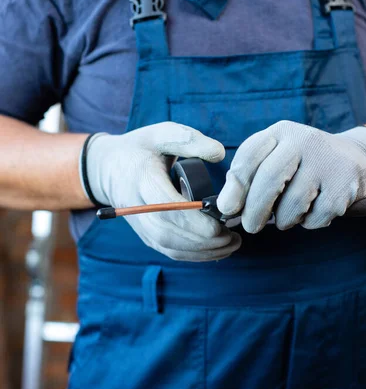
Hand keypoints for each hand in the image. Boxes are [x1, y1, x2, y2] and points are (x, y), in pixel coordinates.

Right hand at [85, 122, 240, 260]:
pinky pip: (170, 251)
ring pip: (170, 246)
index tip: (220, 218)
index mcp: (142, 179)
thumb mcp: (162, 134)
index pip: (165, 205)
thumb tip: (219, 153)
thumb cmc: (141, 148)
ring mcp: (140, 225)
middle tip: (234, 234)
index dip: (193, 217)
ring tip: (232, 243)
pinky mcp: (145, 235)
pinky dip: (195, 255)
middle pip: (168, 232)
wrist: (109, 168)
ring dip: (203, 250)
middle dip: (203, 238)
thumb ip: (189, 140)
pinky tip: (218, 249)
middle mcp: (136, 207)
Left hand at [217, 121, 365, 232]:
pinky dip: (308, 223)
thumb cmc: (298, 164)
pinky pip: (316, 216)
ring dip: (283, 220)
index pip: (250, 155)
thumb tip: (225, 207)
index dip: (235, 184)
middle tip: (250, 227)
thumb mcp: (273, 157)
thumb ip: (246, 177)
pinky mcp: (344, 184)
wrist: (351, 160)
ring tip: (284, 218)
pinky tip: (310, 213)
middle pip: (270, 179)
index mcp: (280, 132)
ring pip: (293, 203)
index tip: (226, 208)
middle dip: (255, 209)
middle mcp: (304, 140)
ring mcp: (327, 162)